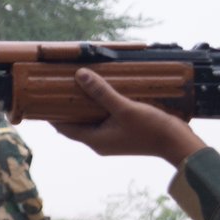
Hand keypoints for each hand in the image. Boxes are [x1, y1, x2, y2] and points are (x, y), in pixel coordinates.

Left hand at [50, 69, 205, 165]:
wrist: (178, 143)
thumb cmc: (151, 129)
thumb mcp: (124, 108)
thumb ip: (102, 92)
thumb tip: (80, 75)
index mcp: (95, 140)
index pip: (64, 128)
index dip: (51, 114)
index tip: (41, 99)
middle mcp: (100, 142)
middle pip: (76, 123)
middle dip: (67, 107)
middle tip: (58, 88)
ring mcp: (112, 139)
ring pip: (90, 120)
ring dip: (84, 105)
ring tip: (77, 87)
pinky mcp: (123, 133)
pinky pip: (104, 119)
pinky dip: (99, 107)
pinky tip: (102, 93)